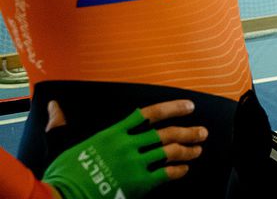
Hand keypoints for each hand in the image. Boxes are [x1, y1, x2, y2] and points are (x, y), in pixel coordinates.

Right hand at [42, 100, 206, 198]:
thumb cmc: (63, 172)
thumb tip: (53, 107)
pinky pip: (165, 174)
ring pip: (169, 152)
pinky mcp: (137, 184)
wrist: (62, 196)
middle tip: (202, 131)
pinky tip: (185, 169)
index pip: (150, 114)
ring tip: (198, 149)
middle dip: (187, 131)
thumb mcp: (63, 143)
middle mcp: (128, 145)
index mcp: (113, 132)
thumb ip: (63, 124)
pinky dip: (177, 171)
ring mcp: (134, 164)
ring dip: (187, 150)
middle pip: (166, 133)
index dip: (172, 108)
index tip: (189, 106)